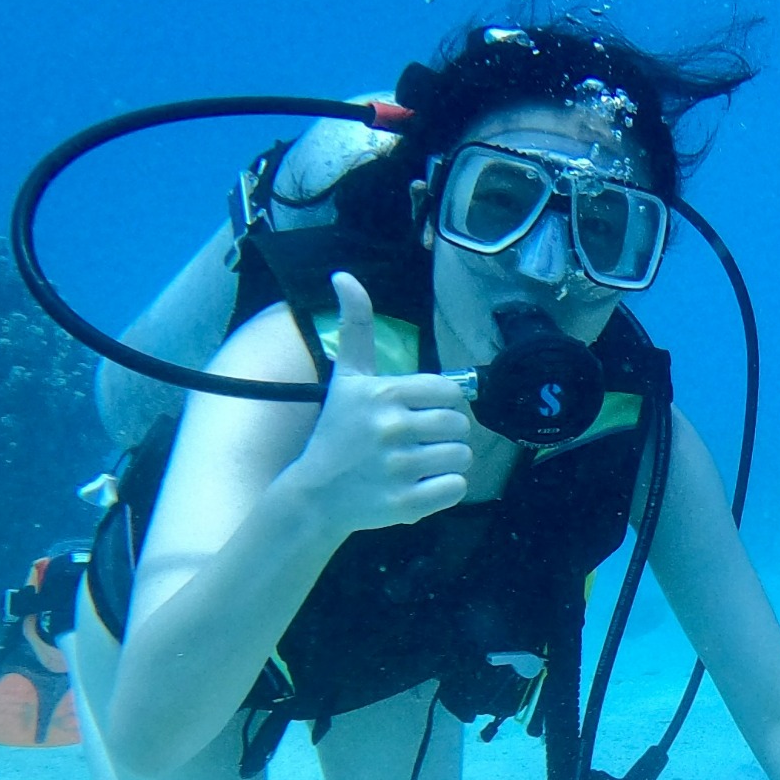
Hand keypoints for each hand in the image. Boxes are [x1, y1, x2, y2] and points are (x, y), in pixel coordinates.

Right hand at [277, 272, 474, 537]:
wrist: (316, 494)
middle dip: (446, 436)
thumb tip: (344, 275)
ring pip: (462, 457)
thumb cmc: (338, 431)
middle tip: (419, 443)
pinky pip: (457, 488)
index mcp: (385, 393)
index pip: (449, 392)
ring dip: (447, 463)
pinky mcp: (407, 504)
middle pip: (460, 426)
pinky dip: (445, 490)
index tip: (420, 415)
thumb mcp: (346, 377)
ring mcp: (400, 467)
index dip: (441, 405)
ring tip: (418, 464)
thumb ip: (355, 327)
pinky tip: (419, 486)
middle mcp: (392, 427)